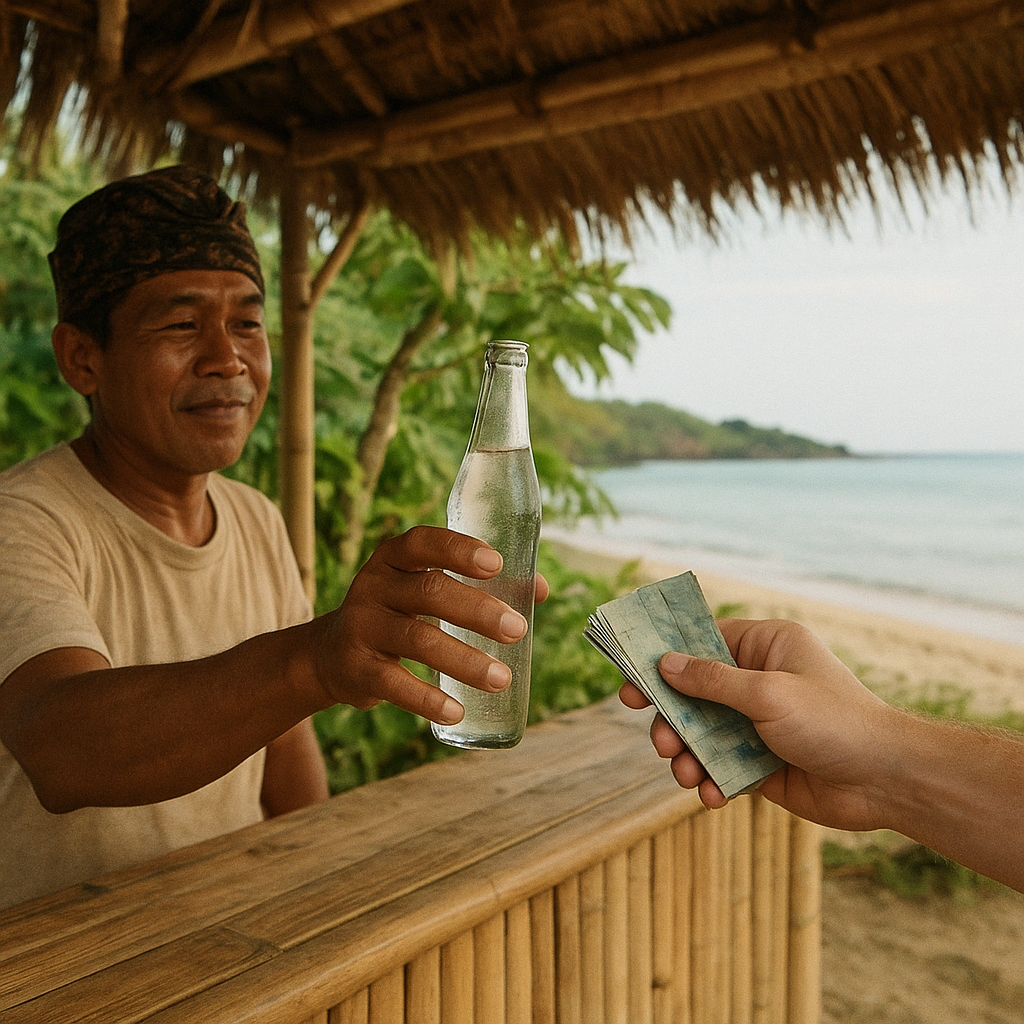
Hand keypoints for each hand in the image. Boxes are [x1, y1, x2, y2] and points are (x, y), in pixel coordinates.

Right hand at [313, 526, 542, 725]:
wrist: (330, 656)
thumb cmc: (398, 614)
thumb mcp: (424, 589)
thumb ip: (479, 585)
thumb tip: (540, 590)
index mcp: (394, 558)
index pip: (424, 542)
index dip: (458, 549)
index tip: (496, 563)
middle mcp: (374, 586)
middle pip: (429, 591)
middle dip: (478, 610)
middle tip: (518, 630)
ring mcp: (362, 627)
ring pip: (418, 640)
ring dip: (464, 661)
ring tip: (501, 678)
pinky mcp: (357, 669)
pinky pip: (394, 684)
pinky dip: (428, 700)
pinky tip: (457, 711)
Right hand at [620, 618, 898, 830]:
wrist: (887, 781)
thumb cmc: (835, 722)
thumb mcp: (767, 694)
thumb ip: (712, 681)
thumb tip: (665, 664)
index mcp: (765, 647)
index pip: (703, 642)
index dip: (664, 659)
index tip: (631, 679)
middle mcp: (759, 680)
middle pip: (693, 692)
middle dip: (672, 720)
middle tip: (660, 742)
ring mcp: (758, 722)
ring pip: (701, 733)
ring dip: (687, 756)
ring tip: (686, 776)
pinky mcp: (761, 762)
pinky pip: (720, 766)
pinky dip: (711, 781)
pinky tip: (713, 796)